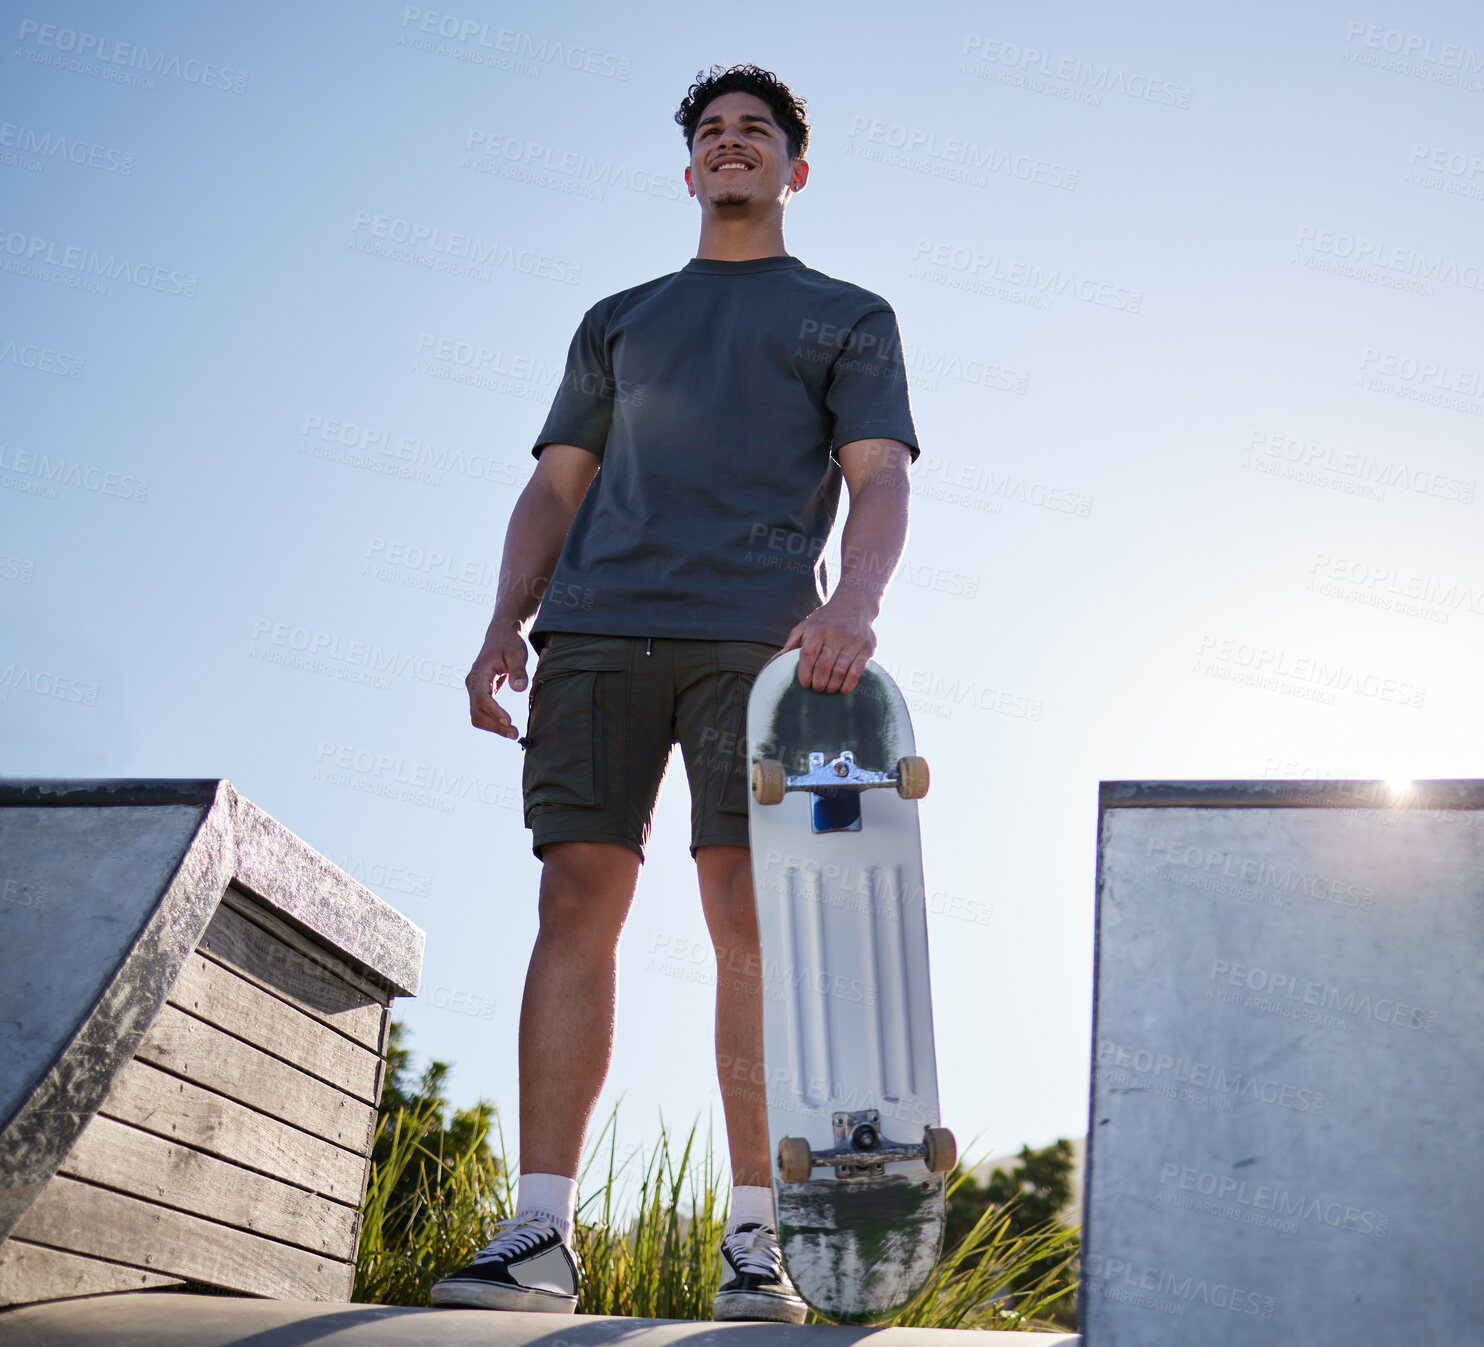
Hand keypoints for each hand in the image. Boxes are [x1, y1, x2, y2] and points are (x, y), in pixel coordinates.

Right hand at [466, 623, 528, 739]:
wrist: (500, 637)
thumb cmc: (509, 644)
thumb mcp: (517, 653)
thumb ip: (518, 670)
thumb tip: (519, 688)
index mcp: (479, 673)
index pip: (482, 697)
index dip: (494, 711)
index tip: (509, 721)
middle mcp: (472, 683)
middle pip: (477, 711)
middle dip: (494, 725)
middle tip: (515, 733)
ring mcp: (474, 690)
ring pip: (478, 715)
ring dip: (493, 727)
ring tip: (513, 733)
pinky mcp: (480, 694)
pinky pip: (482, 713)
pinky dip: (493, 722)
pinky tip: (507, 727)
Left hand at [781, 593, 876, 693]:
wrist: (854, 604)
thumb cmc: (825, 620)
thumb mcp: (805, 626)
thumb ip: (792, 644)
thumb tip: (775, 662)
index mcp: (817, 629)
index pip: (808, 654)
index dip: (805, 673)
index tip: (804, 684)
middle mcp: (835, 634)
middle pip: (824, 666)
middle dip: (818, 683)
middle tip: (816, 688)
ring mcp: (853, 641)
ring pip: (840, 671)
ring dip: (832, 686)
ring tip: (827, 689)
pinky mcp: (866, 648)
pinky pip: (857, 671)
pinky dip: (849, 684)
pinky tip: (842, 689)